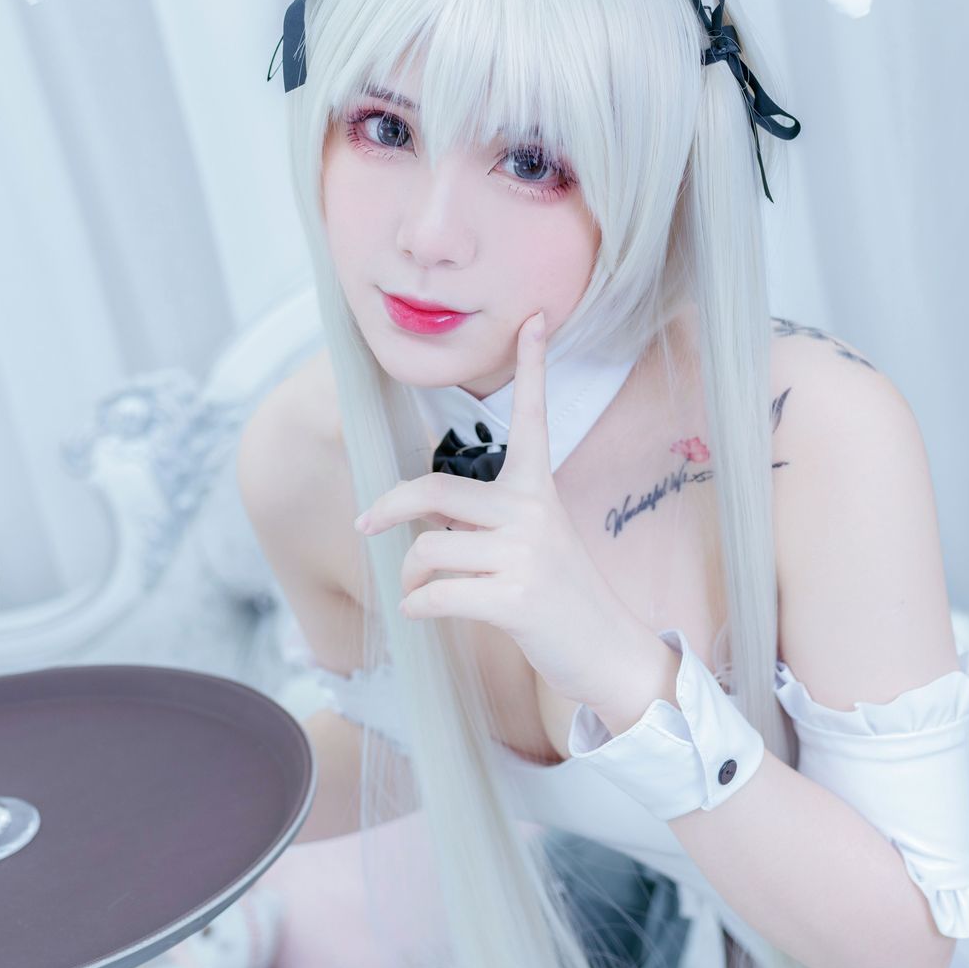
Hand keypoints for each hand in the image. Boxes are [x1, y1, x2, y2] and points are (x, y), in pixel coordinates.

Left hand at [355, 312, 668, 720]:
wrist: (604, 649)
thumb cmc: (556, 593)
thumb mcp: (532, 540)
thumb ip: (485, 517)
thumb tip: (420, 520)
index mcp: (539, 489)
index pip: (534, 417)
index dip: (533, 365)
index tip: (533, 318)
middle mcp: (533, 511)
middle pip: (433, 493)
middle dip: (387, 509)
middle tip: (364, 525)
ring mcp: (525, 555)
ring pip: (426, 551)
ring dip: (409, 579)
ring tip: (421, 592)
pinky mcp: (514, 599)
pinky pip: (435, 596)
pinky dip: (418, 609)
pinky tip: (427, 614)